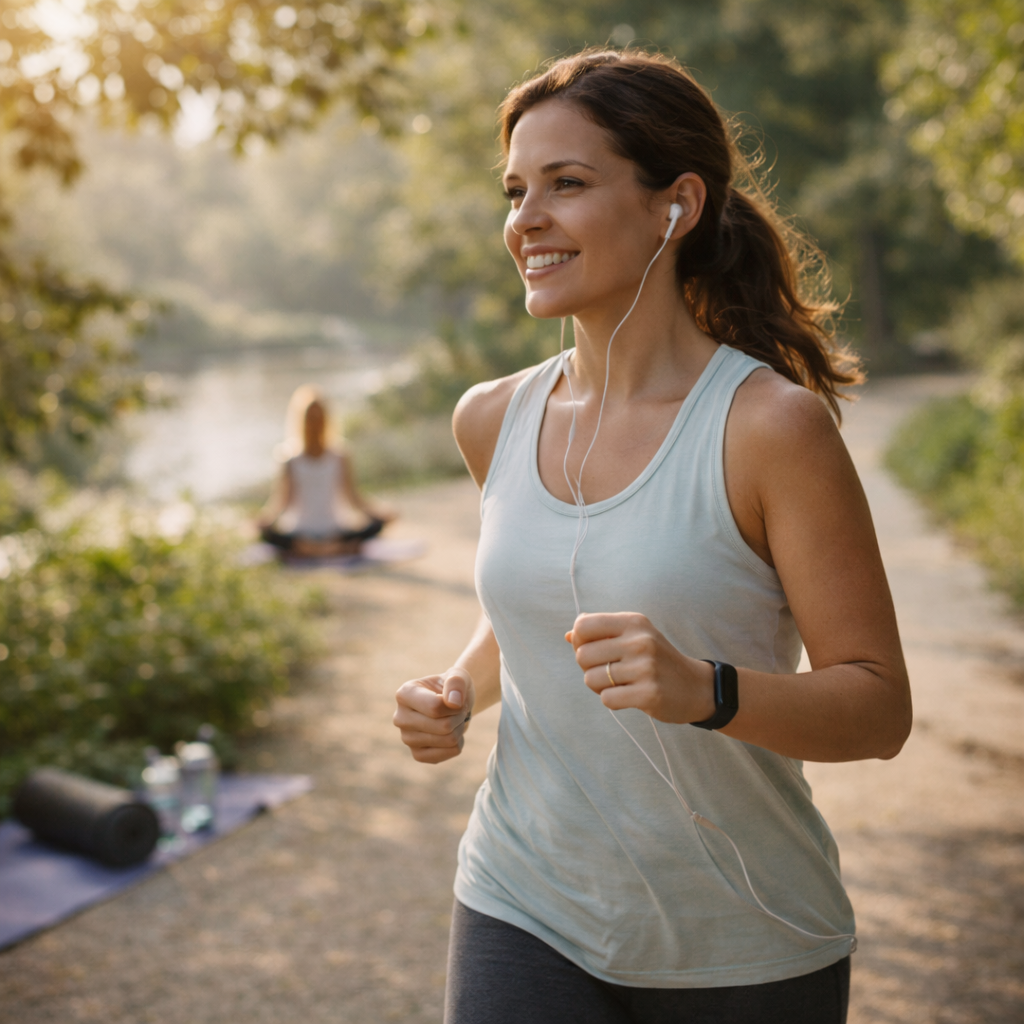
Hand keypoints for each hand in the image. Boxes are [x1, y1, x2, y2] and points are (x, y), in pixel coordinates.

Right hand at [393, 667, 473, 762]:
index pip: (435, 707)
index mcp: (404, 694)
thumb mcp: (458, 676)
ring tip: (453, 719)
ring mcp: (406, 738)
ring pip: (448, 740)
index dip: (455, 705)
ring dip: (459, 728)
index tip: (456, 699)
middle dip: (459, 717)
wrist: (453, 703)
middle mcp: (400, 718)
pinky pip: (450, 752)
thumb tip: (453, 703)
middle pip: (443, 726)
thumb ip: (456, 682)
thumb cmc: (453, 688)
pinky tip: (450, 733)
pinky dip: (458, 743)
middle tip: (458, 709)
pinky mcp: (417, 754)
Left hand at [565, 613, 714, 723]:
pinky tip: (628, 696)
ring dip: (600, 686)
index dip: (580, 641)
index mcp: (633, 622)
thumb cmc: (656, 659)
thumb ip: (601, 633)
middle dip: (588, 667)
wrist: (696, 687)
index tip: (594, 650)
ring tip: (620, 684)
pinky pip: (607, 699)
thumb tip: (568, 636)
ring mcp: (645, 667)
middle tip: (608, 672)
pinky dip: (612, 700)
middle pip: (582, 655)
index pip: (583, 625)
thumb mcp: (634, 636)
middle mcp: (639, 641)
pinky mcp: (649, 693)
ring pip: (591, 679)